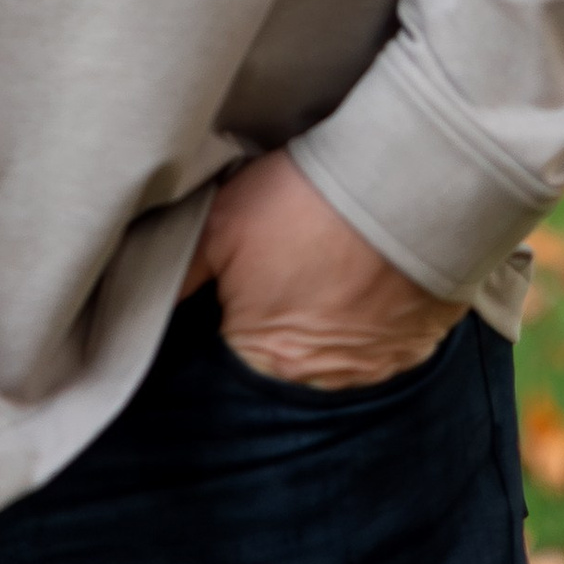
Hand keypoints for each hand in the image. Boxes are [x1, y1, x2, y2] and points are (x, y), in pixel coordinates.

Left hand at [187, 148, 464, 388]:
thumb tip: (144, 298)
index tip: (244, 272)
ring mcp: (379, 365)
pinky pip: (389, 338)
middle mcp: (324, 379)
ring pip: (340, 348)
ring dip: (333, 317)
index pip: (234, 347)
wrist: (398, 185)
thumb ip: (181, 271)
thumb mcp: (218, 226)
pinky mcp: (419, 343)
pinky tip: (372, 273)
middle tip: (291, 261)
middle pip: (288, 352)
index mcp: (267, 358)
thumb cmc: (303, 206)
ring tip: (333, 261)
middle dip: (283, 314)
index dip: (233, 306)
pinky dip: (379, 313)